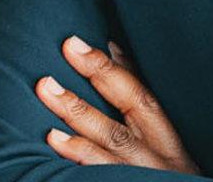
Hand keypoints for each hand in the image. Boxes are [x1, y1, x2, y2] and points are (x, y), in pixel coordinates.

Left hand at [34, 35, 201, 173]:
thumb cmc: (165, 173)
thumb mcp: (163, 141)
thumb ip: (138, 100)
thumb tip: (114, 51)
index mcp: (166, 135)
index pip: (139, 92)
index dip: (110, 66)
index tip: (75, 43)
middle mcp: (158, 152)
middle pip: (130, 108)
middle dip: (97, 76)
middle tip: (66, 49)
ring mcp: (140, 172)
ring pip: (111, 140)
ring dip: (78, 112)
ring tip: (46, 89)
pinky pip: (101, 171)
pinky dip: (77, 155)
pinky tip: (53, 141)